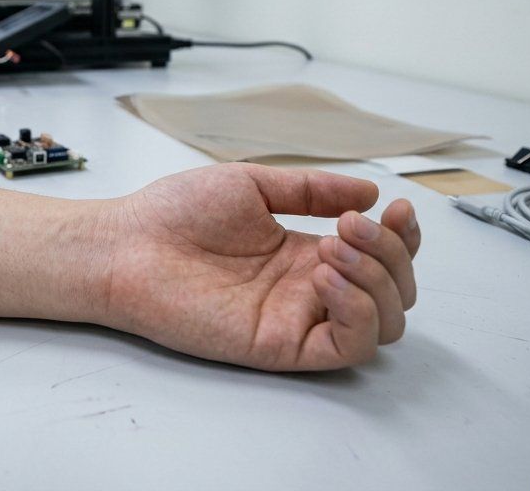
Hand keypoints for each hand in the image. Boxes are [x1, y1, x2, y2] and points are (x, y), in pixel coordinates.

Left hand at [95, 163, 419, 370]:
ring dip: (378, 281)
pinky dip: (354, 310)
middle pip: (394, 293)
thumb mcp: (253, 184)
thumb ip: (312, 190)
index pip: (379, 257)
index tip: (397, 206)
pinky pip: (345, 345)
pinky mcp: (279, 345)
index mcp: (303, 253)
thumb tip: (368, 194)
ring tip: (333, 246)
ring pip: (383, 324)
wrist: (126, 243)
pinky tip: (323, 275)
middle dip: (392, 255)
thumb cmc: (173, 213)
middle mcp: (307, 290)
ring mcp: (296, 318)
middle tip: (349, 226)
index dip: (403, 237)